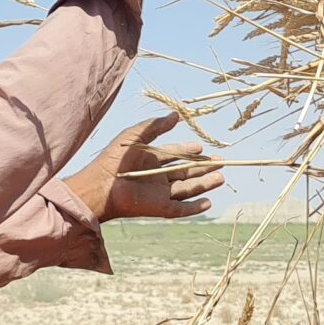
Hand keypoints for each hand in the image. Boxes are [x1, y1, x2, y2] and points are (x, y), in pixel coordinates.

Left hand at [66, 113, 224, 222]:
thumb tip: (176, 115)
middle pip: (185, 172)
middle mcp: (156, 177)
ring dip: (204, 184)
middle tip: (220, 161)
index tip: (200, 147)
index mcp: (150, 160)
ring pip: (187, 189)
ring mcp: (159, 193)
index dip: (188, 151)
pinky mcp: (159, 207)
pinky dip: (195, 207)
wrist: (102, 185)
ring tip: (221, 177)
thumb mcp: (135, 135)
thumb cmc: (114, 158)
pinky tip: (208, 202)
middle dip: (203, 167)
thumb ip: (156, 126)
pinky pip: (181, 209)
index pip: (174, 155)